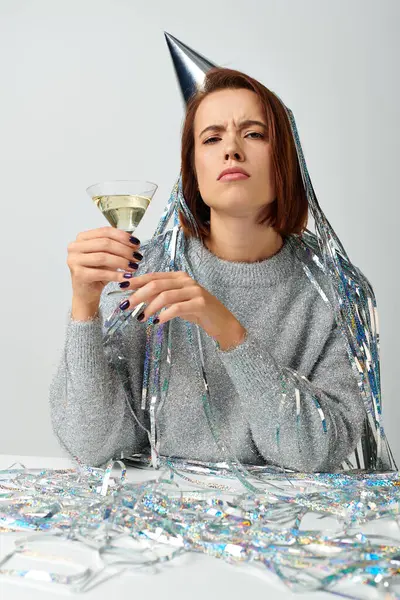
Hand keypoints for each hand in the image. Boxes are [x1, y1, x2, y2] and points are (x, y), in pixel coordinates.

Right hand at [67, 226, 142, 303]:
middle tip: (137, 257)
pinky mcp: (78, 274)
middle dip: (125, 250)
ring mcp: (74, 260)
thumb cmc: (96, 273)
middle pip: (105, 243)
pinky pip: (101, 273)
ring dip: (122, 262)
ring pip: (103, 257)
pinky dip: (116, 275)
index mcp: (82, 238)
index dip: (123, 236)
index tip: (136, 244)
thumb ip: (117, 247)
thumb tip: (134, 244)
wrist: (86, 293)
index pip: (105, 231)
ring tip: (133, 267)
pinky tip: (125, 277)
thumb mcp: (107, 256)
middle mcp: (75, 247)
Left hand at [119, 271, 246, 350]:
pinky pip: (177, 308)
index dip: (136, 280)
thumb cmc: (196, 311)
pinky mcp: (200, 304)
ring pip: (165, 296)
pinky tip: (156, 322)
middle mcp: (186, 280)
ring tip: (140, 318)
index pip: (153, 276)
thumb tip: (136, 297)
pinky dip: (164, 315)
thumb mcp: (176, 302)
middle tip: (126, 306)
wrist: (222, 322)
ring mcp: (194, 291)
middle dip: (138, 295)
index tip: (121, 286)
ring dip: (149, 307)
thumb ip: (159, 297)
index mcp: (179, 276)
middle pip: (156, 284)